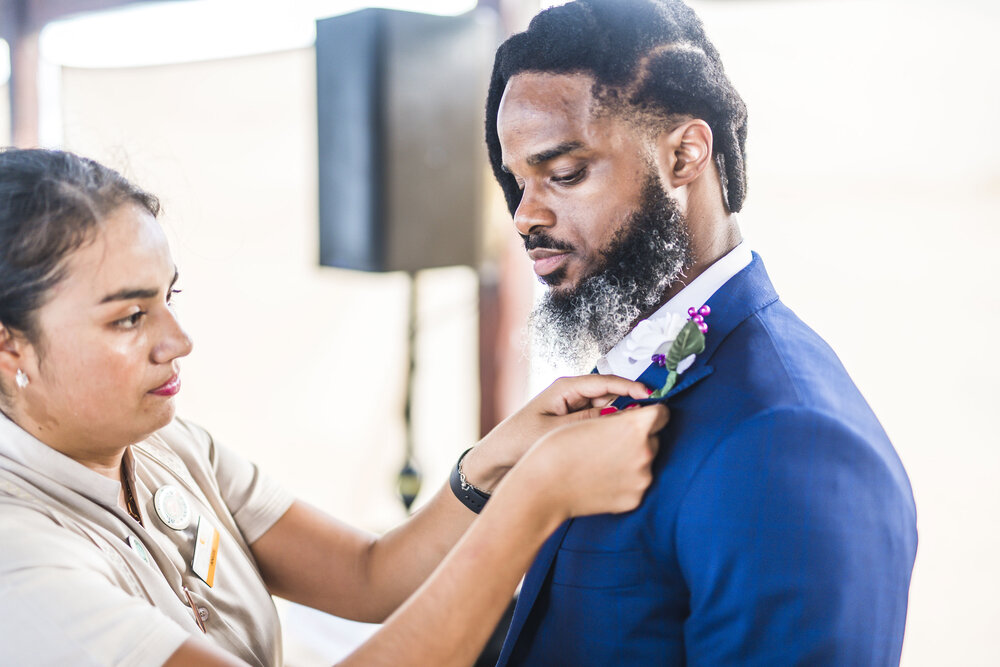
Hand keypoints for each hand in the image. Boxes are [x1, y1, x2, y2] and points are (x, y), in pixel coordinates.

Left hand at [463, 375, 652, 489]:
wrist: (495, 462)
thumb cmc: (517, 442)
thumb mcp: (553, 430)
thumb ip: (587, 423)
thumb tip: (621, 417)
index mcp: (565, 388)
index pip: (606, 382)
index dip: (630, 387)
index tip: (651, 396)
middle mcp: (572, 396)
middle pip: (611, 395)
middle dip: (631, 404)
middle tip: (649, 420)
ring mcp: (575, 411)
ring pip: (608, 412)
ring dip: (621, 421)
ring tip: (636, 433)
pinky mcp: (575, 428)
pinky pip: (599, 426)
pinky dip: (610, 432)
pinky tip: (620, 444)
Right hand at [516, 403, 668, 518]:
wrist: (544, 486)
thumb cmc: (560, 448)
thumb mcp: (591, 421)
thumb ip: (621, 418)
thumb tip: (640, 418)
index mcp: (636, 427)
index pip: (662, 414)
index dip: (651, 413)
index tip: (643, 417)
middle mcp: (645, 452)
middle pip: (653, 439)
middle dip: (639, 439)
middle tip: (610, 444)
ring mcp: (642, 479)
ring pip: (645, 462)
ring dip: (632, 461)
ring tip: (602, 463)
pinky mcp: (635, 499)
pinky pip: (637, 484)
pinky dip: (625, 481)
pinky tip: (602, 480)